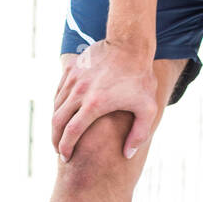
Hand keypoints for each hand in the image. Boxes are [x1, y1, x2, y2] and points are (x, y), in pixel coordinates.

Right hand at [52, 38, 157, 162]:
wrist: (129, 44)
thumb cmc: (141, 78)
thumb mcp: (147, 109)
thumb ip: (139, 134)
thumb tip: (127, 154)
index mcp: (95, 104)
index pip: (71, 133)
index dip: (65, 148)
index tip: (66, 157)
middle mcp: (79, 92)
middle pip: (57, 121)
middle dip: (55, 139)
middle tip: (59, 150)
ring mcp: (73, 78)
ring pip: (56, 105)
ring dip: (55, 122)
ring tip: (60, 134)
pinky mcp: (72, 68)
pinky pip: (59, 90)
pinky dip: (58, 104)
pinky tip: (63, 112)